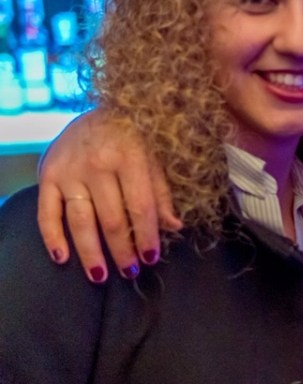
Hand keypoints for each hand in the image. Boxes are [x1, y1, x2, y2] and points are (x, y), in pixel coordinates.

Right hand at [37, 110, 179, 280]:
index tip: (151, 259)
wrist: (101, 107)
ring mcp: (69, 171)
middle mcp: (96, 165)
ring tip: (101, 276)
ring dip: (90, 252)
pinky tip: (61, 257)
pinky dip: (51, 237)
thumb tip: (174, 227)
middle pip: (110, 219)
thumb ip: (162, 192)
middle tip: (130, 272)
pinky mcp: (47, 174)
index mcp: (129, 158)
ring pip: (80, 221)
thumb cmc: (136, 135)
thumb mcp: (156, 156)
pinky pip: (46, 212)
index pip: (139, 207)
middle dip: (122, 250)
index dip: (146, 236)